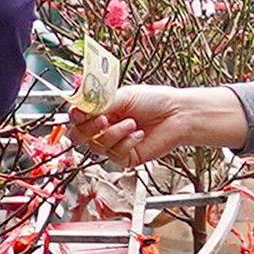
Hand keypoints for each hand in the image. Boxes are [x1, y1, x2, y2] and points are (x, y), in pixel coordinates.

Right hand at [68, 85, 246, 167]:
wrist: (178, 114)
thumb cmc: (155, 101)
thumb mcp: (124, 96)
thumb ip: (100, 102)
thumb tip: (79, 104)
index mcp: (102, 109)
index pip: (77, 117)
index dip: (76, 116)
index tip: (81, 112)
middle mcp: (105, 127)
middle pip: (79, 136)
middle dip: (90, 128)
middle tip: (104, 120)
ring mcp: (114, 143)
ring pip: (97, 145)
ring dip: (115, 133)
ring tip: (132, 123)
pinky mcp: (125, 157)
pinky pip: (114, 155)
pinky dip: (127, 142)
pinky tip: (139, 134)